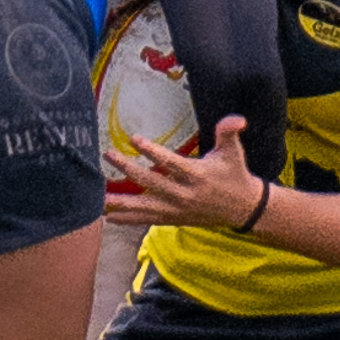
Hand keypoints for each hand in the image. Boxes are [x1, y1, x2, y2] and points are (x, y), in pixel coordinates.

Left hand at [105, 116, 263, 228]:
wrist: (241, 208)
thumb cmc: (234, 175)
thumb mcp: (233, 152)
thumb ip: (229, 132)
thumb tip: (237, 119)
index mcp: (196, 175)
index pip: (170, 162)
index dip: (152, 151)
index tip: (133, 139)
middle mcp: (183, 194)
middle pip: (150, 182)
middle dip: (127, 168)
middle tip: (108, 155)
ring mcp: (176, 209)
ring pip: (144, 206)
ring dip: (120, 201)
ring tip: (98, 196)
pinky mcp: (172, 218)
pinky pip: (146, 219)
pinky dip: (128, 218)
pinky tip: (109, 216)